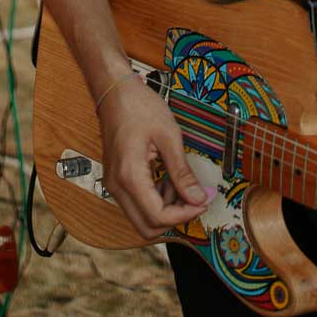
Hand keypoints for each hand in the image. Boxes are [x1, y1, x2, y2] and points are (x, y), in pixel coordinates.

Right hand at [97, 75, 209, 240]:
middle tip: (193, 199)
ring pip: (140, 218)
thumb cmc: (138, 106)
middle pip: (146, 227)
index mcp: (130, 175)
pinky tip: (167, 180)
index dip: (184, 215)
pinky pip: (136, 203)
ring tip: (180, 184)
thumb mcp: (168, 135)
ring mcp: (114, 184)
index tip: (202, 202)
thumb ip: (182, 171)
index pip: (158, 216)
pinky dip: (154, 200)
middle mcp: (117, 186)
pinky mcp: (116, 180)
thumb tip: (198, 198)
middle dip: (173, 218)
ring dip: (164, 210)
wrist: (114, 89)